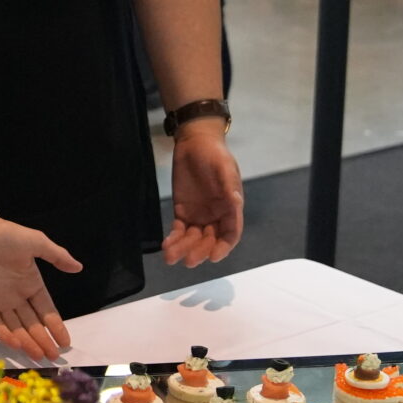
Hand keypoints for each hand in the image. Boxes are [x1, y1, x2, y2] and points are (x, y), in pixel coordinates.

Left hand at [0, 217, 81, 361]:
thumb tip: (79, 267)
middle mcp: (17, 297)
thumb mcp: (36, 242)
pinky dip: (5, 335)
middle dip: (43, 340)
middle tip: (54, 357)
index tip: (66, 342)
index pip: (47, 311)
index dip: (56, 326)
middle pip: (33, 324)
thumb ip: (56, 256)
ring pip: (16, 328)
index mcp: (31, 284)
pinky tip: (17, 344)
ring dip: (27, 342)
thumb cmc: (6, 237)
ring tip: (38, 356)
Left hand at [162, 122, 242, 266]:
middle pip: (210, 241)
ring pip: (193, 239)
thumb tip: (236, 202)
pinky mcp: (182, 212)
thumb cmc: (214, 154)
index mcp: (231, 208)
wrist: (194, 142)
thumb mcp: (224, 167)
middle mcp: (216, 216)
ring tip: (171, 257)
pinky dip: (173, 240)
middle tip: (189, 260)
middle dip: (200, 251)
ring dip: (183, 249)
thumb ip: (229, 185)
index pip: (230, 234)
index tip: (214, 256)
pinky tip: (166, 246)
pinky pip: (178, 230)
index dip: (224, 247)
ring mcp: (199, 216)